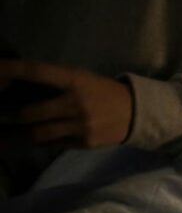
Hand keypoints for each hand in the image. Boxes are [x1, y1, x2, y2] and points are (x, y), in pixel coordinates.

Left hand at [0, 59, 132, 148]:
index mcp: (74, 80)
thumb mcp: (82, 79)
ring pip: (40, 133)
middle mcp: (76, 103)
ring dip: (23, 133)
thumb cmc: (103, 92)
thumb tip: (22, 87)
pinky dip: (43, 141)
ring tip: (10, 135)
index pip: (36, 72)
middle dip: (14, 115)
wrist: (137, 113)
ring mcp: (81, 125)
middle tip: (4, 115)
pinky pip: (55, 143)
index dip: (11, 69)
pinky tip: (35, 139)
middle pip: (31, 113)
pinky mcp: (86, 142)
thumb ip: (57, 82)